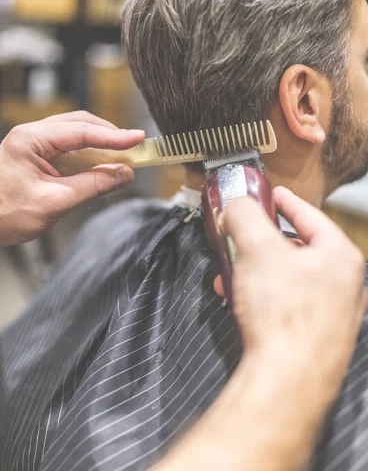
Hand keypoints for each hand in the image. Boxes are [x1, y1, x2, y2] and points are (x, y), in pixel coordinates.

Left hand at [0, 111, 144, 253]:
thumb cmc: (5, 215)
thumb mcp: (55, 202)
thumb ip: (93, 184)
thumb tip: (122, 173)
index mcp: (29, 140)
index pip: (81, 131)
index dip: (113, 136)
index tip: (137, 139)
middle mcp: (30, 134)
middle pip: (79, 124)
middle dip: (109, 134)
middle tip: (134, 146)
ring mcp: (32, 141)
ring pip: (75, 131)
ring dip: (99, 141)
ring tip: (122, 153)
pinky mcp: (36, 152)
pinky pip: (68, 144)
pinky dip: (88, 150)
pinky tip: (101, 160)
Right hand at [220, 187, 366, 392]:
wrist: (287, 380)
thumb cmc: (283, 316)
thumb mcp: (255, 248)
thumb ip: (244, 215)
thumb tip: (237, 204)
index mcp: (341, 257)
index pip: (311, 215)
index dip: (284, 201)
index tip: (270, 195)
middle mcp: (345, 286)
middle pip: (297, 248)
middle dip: (259, 244)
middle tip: (239, 239)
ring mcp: (334, 315)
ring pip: (289, 279)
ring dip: (255, 272)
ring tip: (230, 276)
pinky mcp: (317, 338)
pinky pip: (287, 305)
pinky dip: (262, 297)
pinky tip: (239, 302)